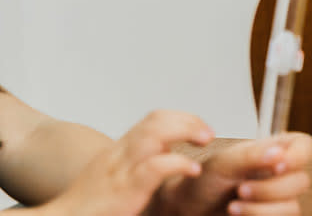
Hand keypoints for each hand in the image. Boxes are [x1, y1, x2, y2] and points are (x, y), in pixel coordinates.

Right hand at [33, 110, 211, 215]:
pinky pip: (153, 168)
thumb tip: (166, 151)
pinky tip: (192, 169)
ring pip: (153, 134)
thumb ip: (138, 162)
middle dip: (187, 120)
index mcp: (119, 151)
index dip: (181, 117)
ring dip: (185, 131)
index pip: (153, 119)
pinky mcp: (124, 191)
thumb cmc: (90, 207)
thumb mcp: (115, 177)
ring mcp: (120, 171)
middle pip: (155, 120)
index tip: (201, 128)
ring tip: (205, 139)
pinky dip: (177, 163)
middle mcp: (119, 155)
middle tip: (208, 133)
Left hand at [150, 132, 311, 215]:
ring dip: (261, 209)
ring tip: (233, 206)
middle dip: (269, 189)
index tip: (277, 165)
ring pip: (293, 208)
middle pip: (302, 182)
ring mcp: (278, 199)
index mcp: (275, 151)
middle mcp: (280, 174)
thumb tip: (278, 153)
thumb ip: (251, 155)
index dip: (297, 157)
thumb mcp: (223, 162)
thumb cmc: (202, 181)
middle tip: (241, 189)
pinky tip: (238, 214)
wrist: (185, 210)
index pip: (305, 147)